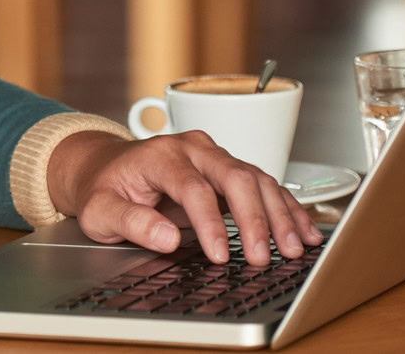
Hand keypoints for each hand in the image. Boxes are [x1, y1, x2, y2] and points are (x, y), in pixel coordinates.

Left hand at [46, 130, 321, 265]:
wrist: (105, 167)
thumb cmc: (103, 189)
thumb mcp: (100, 211)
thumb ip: (131, 222)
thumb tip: (167, 238)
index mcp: (160, 155)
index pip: (192, 187)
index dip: (210, 222)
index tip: (219, 255)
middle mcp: (192, 149)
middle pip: (233, 177)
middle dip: (254, 218)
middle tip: (263, 256)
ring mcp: (213, 156)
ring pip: (255, 179)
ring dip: (278, 214)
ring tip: (293, 248)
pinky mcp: (228, 169)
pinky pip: (263, 185)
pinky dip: (286, 208)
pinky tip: (303, 230)